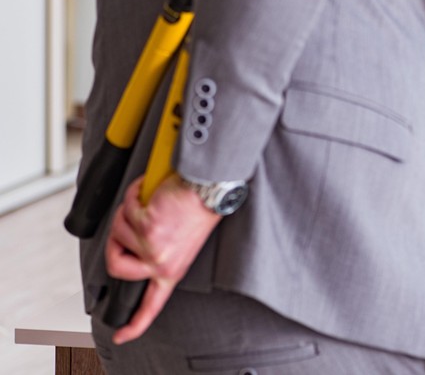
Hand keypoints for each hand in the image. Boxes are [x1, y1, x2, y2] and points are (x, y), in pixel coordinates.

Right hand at [104, 174, 221, 343]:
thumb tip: (132, 252)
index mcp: (172, 269)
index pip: (151, 305)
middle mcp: (162, 263)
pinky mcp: (147, 227)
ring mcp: (153, 247)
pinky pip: (126, 209)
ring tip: (153, 203)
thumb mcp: (182, 243)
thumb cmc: (198, 209)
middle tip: (130, 223)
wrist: (212, 187)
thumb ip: (158, 254)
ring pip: (118, 230)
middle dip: (114, 242)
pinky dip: (135, 194)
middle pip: (115, 265)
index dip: (134, 323)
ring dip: (130, 210)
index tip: (122, 335)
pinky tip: (151, 192)